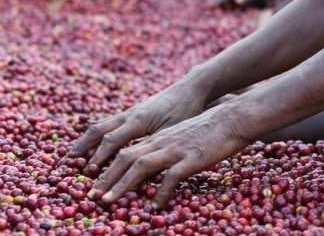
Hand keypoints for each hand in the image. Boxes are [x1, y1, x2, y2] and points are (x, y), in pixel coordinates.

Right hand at [70, 78, 210, 177]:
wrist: (191, 88)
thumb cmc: (185, 111)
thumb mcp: (172, 132)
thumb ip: (153, 149)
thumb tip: (138, 173)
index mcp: (138, 120)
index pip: (111, 141)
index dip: (99, 158)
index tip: (89, 174)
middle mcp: (128, 115)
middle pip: (98, 131)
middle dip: (81, 149)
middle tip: (65, 165)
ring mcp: (128, 113)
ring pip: (100, 127)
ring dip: (84, 143)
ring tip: (71, 157)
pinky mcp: (132, 114)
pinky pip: (108, 125)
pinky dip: (95, 137)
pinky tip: (91, 146)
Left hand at [91, 106, 250, 208]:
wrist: (232, 117)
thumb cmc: (209, 129)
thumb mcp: (180, 137)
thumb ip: (164, 150)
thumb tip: (151, 169)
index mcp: (157, 138)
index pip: (124, 152)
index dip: (106, 169)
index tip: (93, 186)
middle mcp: (161, 141)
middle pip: (125, 158)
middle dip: (106, 179)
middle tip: (92, 198)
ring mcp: (175, 148)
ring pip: (140, 165)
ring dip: (121, 185)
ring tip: (109, 202)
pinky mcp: (191, 157)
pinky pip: (171, 176)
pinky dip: (160, 192)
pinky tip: (154, 206)